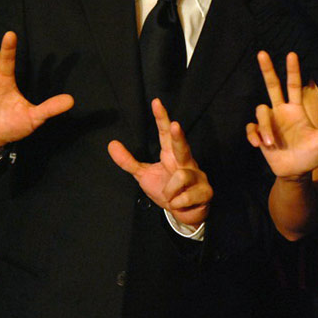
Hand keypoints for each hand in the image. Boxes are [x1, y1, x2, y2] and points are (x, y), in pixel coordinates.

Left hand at [108, 99, 211, 226]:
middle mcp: (186, 161)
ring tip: (171, 198)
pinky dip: (178, 203)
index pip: (165, 134)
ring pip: (180, 177)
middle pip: (181, 145)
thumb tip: (111, 144)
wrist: (183, 214)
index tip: (156, 102)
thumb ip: (129, 161)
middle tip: (175, 125)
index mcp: (170, 155)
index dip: (161, 118)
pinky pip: (186, 196)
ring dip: (170, 191)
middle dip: (178, 137)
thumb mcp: (144, 175)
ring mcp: (198, 175)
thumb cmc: (166, 189)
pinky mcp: (206, 191)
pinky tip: (180, 204)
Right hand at [246, 51, 317, 179]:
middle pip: (272, 85)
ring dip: (265, 126)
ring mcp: (270, 122)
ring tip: (271, 143)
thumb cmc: (311, 154)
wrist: (296, 172)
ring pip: (261, 111)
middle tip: (262, 52)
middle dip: (267, 69)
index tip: (292, 53)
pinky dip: (254, 135)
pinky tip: (259, 145)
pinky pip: (251, 128)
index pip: (294, 85)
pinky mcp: (260, 134)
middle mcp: (281, 111)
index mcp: (296, 109)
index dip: (293, 70)